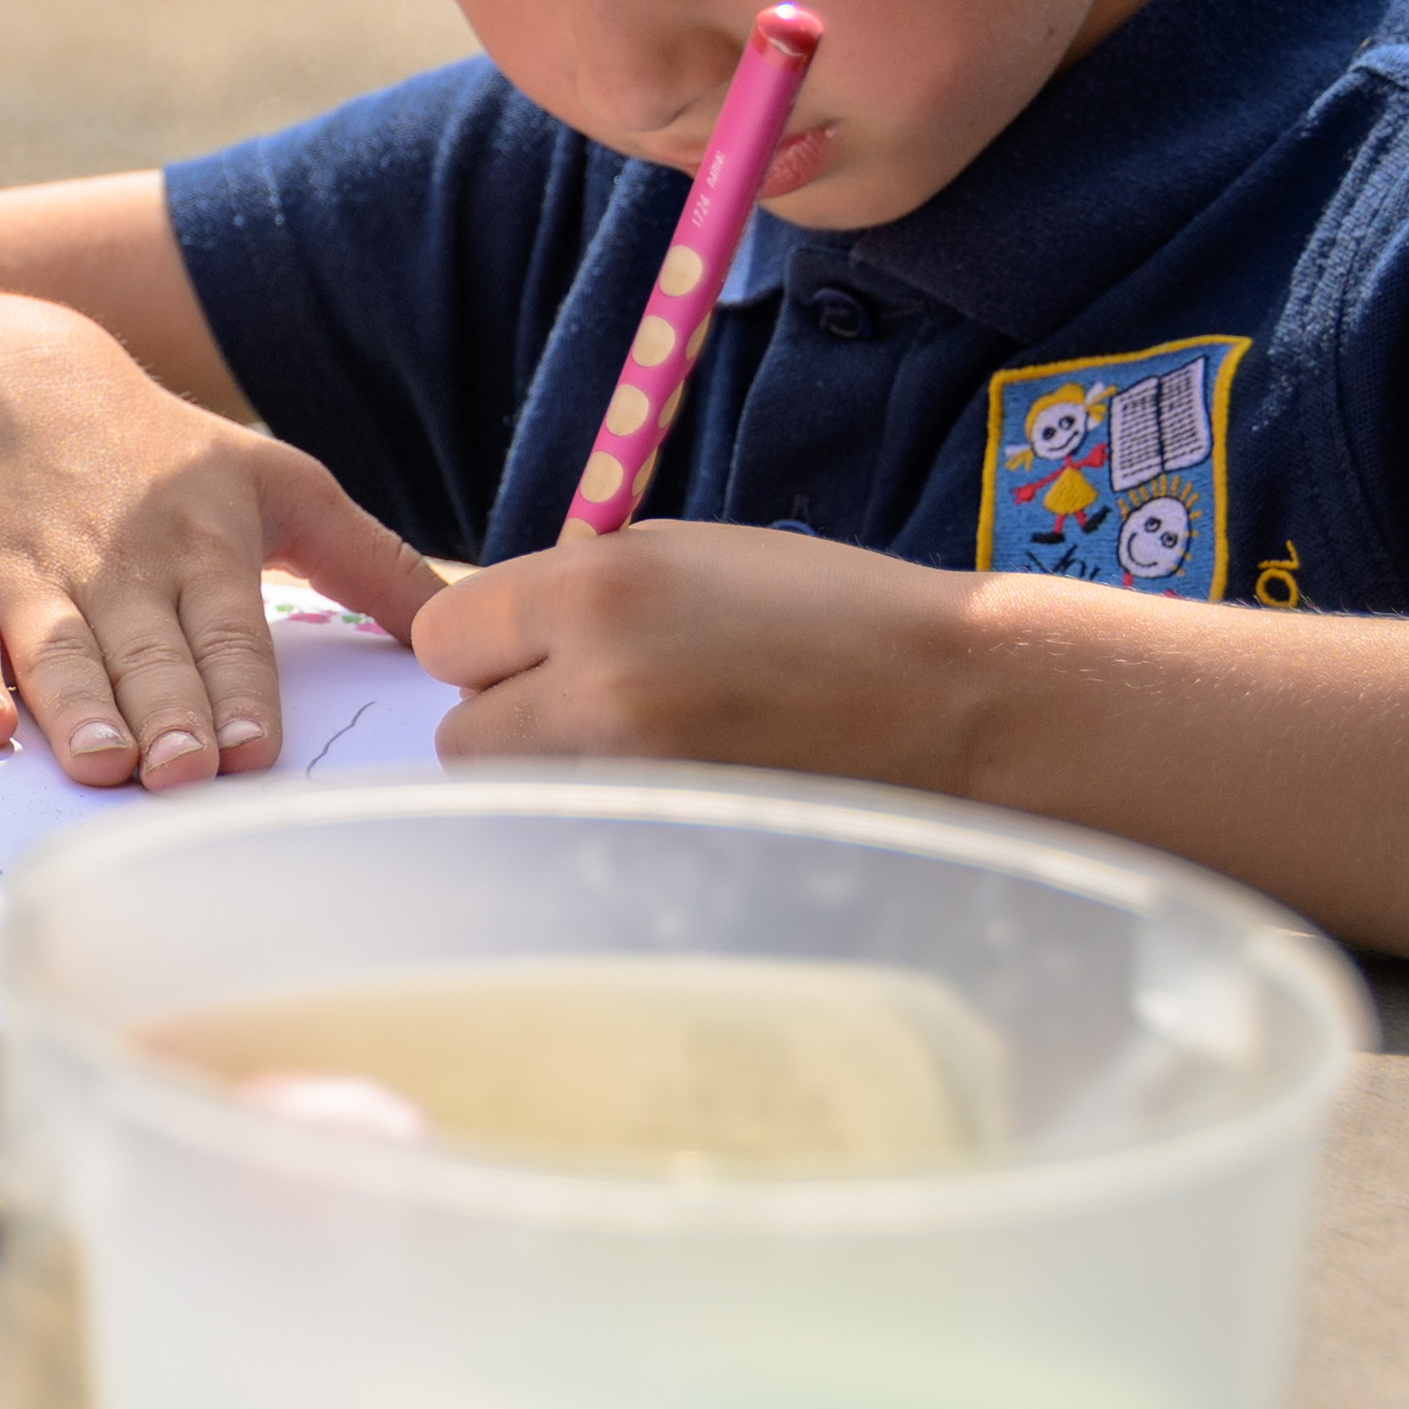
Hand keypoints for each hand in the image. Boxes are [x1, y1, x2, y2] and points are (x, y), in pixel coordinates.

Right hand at [0, 299, 442, 789]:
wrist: (4, 378)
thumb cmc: (158, 450)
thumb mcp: (276, 482)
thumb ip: (369, 561)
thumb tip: (456, 635)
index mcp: (202, 545)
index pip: (227, 630)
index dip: (236, 690)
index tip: (249, 748)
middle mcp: (115, 564)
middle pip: (143, 651)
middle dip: (165, 713)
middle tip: (181, 774)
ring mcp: (25, 574)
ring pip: (56, 651)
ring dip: (77, 708)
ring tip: (101, 762)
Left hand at [412, 522, 992, 789]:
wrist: (962, 703)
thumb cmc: (830, 613)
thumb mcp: (686, 555)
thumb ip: (575, 595)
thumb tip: (491, 644)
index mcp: (596, 593)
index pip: (446, 637)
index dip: (491, 645)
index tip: (545, 649)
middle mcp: (596, 689)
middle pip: (461, 733)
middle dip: (513, 721)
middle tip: (605, 709)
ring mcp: (631, 784)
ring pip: (514, 801)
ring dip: (553, 781)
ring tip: (651, 755)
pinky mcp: (670, 853)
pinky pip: (580, 847)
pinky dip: (605, 829)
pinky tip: (678, 798)